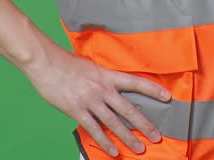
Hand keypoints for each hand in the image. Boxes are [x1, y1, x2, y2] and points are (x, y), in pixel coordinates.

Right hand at [24, 43, 170, 156]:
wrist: (46, 62)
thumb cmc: (67, 63)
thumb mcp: (91, 66)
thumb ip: (103, 79)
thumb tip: (112, 89)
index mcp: (108, 76)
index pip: (136, 82)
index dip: (153, 90)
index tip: (167, 97)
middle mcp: (103, 89)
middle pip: (128, 110)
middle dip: (144, 125)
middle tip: (156, 137)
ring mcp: (90, 101)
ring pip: (114, 123)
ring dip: (128, 138)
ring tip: (139, 149)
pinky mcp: (77, 110)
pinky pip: (94, 129)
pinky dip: (105, 142)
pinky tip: (113, 151)